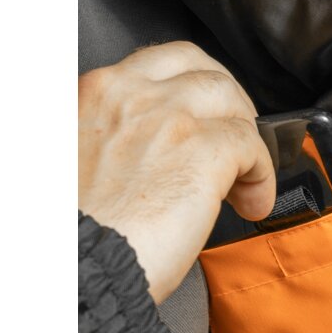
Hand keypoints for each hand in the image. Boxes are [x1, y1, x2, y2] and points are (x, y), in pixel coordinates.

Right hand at [78, 42, 275, 302]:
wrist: (73, 269)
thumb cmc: (70, 235)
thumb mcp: (72, 163)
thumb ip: (104, 141)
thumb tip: (146, 155)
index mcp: (95, 93)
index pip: (158, 63)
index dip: (189, 89)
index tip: (198, 120)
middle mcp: (131, 94)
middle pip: (201, 70)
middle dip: (226, 102)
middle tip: (233, 140)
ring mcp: (169, 118)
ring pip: (232, 100)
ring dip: (246, 135)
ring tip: (246, 175)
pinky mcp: (203, 152)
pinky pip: (253, 144)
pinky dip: (262, 174)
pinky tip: (253, 201)